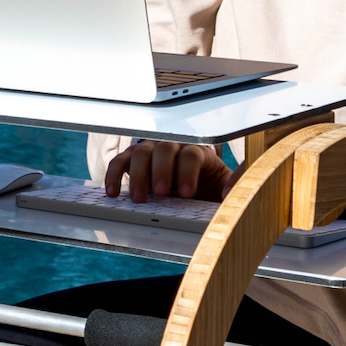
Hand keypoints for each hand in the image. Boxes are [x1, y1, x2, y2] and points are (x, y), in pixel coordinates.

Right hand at [104, 140, 238, 202]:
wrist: (193, 182)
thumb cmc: (207, 184)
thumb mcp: (223, 185)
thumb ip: (232, 186)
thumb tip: (232, 195)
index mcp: (197, 151)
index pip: (191, 154)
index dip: (188, 172)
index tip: (187, 193)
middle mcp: (173, 147)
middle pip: (164, 149)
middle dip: (161, 171)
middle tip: (160, 193)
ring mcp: (151, 151)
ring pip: (140, 152)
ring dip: (137, 175)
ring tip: (138, 199)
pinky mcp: (133, 160)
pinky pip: (120, 162)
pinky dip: (114, 175)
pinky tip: (112, 193)